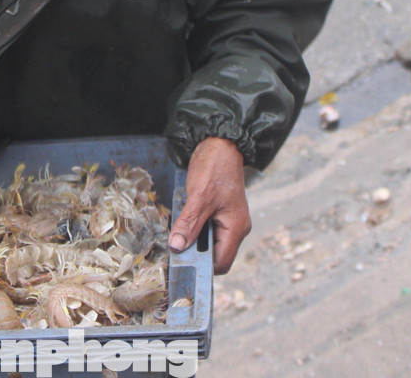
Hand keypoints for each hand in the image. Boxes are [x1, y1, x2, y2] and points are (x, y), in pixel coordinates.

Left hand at [168, 137, 250, 274]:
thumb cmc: (215, 168)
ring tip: (179, 230)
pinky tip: (184, 220)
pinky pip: (206, 229)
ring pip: (208, 242)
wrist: (220, 145)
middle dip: (195, 252)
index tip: (181, 263)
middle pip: (214, 254)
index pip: (221, 263)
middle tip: (175, 246)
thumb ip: (189, 224)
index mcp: (236, 228)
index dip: (202, 266)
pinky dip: (193, 228)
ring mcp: (228, 220)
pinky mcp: (219, 212)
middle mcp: (235, 228)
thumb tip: (177, 247)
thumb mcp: (199, 197)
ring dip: (193, 239)